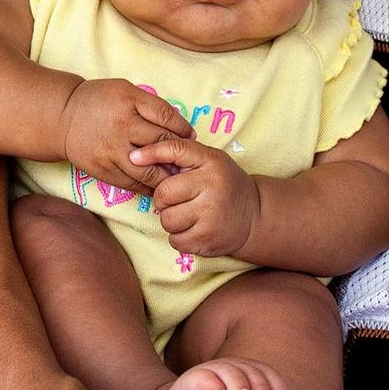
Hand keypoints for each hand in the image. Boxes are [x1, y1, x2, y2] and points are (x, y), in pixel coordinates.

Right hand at [57, 77, 191, 193]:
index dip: (183, 128)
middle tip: (190, 160)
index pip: (167, 117)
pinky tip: (158, 185)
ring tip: (177, 176)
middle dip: (179, 154)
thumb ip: (153, 105)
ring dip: (167, 175)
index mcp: (128, 102)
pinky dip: (149, 187)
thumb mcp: (126, 90)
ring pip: (149, 171)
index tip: (190, 136)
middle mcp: (120, 127)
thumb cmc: (99, 100)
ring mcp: (111, 152)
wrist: (63, 118)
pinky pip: (132, 184)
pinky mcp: (103, 170)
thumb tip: (182, 128)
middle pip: (161, 144)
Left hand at [136, 136, 259, 256]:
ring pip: (166, 219)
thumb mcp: (211, 161)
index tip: (134, 158)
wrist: (255, 215)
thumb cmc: (224, 184)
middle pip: (164, 193)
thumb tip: (138, 156)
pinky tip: (194, 228)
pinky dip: (179, 236)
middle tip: (179, 199)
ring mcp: (210, 215)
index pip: (176, 150)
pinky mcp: (206, 239)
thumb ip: (182, 156)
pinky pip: (174, 239)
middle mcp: (212, 186)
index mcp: (212, 162)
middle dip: (164, 198)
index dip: (152, 153)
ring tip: (188, 214)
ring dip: (171, 219)